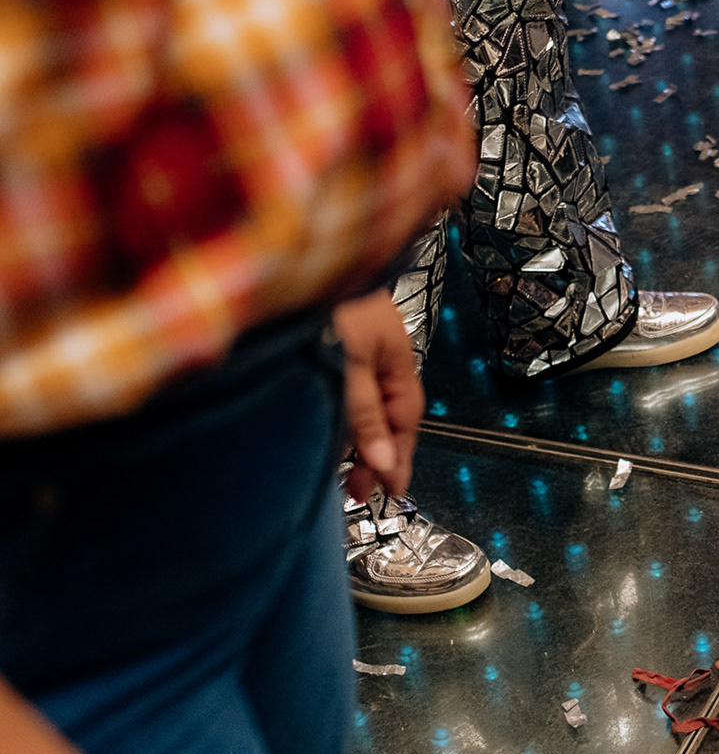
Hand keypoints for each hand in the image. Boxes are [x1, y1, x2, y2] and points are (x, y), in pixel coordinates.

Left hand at [332, 290, 422, 501]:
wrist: (279, 262)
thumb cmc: (321, 298)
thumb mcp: (347, 365)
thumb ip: (364, 415)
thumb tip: (384, 462)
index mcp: (394, 352)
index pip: (405, 415)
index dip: (399, 456)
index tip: (391, 491)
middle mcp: (376, 349)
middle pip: (383, 412)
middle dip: (375, 453)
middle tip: (359, 490)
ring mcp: (350, 345)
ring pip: (359, 403)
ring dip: (352, 438)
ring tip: (340, 472)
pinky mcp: (320, 343)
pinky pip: (337, 391)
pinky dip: (334, 415)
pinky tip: (325, 433)